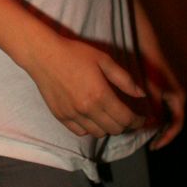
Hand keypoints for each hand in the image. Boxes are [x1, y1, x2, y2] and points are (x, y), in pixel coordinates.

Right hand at [27, 34, 146, 137]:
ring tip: (109, 115)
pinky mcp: (60, 116)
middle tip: (127, 115)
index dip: (138, 121)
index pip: (126, 118)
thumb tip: (141, 95)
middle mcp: (87, 109)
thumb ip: (124, 79)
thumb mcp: (104, 60)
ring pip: (98, 133)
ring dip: (108, 127)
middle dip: (125, 124)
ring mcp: (72, 115)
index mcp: (100, 95)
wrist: (43, 55)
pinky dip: (90, 128)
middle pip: (114, 129)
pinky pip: (81, 132)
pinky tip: (92, 116)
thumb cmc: (75, 53)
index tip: (142, 118)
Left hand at [145, 68, 185, 149]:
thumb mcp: (153, 88)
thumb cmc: (150, 65)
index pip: (177, 124)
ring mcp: (169, 94)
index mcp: (178, 98)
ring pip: (164, 116)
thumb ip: (154, 106)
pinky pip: (159, 109)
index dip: (167, 137)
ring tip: (143, 134)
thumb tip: (151, 124)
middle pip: (171, 122)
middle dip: (161, 134)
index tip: (154, 145)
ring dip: (156, 126)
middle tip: (150, 143)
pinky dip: (152, 116)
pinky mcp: (161, 91)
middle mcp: (176, 98)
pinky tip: (140, 119)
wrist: (146, 45)